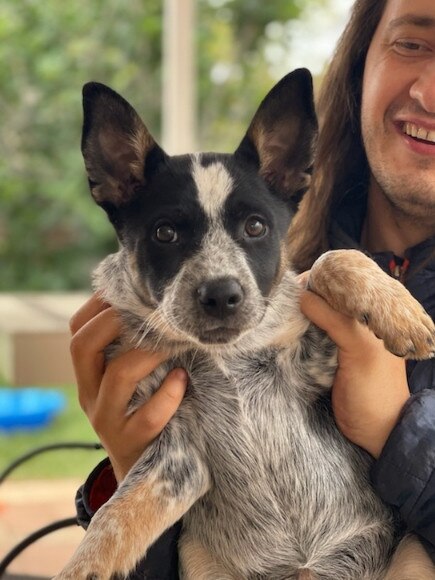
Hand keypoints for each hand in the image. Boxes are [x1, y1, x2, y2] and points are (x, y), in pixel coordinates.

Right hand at [69, 294, 187, 481]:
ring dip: (148, 353)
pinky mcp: (131, 442)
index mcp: (89, 373)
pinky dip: (168, 394)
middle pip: (82, 347)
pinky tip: (182, 379)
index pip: (77, 331)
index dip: (99, 305)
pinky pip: (148, 416)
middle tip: (149, 313)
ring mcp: (107, 420)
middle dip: (114, 321)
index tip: (127, 291)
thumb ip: (135, 349)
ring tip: (175, 343)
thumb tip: (158, 305)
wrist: (143, 472)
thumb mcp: (132, 380)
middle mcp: (90, 394)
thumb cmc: (144, 411)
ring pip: (117, 377)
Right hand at [299, 286, 409, 457]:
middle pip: (327, 299)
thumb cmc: (375, 392)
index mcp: (375, 316)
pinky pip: (308, 336)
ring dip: (297, 314)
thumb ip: (336, 320)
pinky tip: (283, 328)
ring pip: (315, 316)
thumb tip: (302, 294)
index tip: (296, 282)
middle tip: (282, 297)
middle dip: (305, 295)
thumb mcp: (360, 350)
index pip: (345, 285)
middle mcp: (357, 323)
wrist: (374, 433)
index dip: (322, 279)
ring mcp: (340, 341)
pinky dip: (296, 331)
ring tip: (278, 310)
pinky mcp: (325, 358)